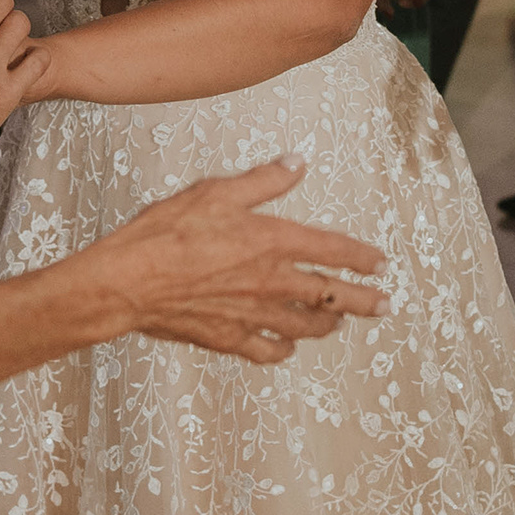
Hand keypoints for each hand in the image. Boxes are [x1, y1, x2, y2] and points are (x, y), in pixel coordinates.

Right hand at [72, 158, 388, 365]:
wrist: (129, 282)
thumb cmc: (167, 233)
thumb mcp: (215, 192)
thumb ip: (262, 181)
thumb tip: (296, 164)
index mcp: (273, 242)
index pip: (332, 250)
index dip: (361, 257)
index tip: (380, 262)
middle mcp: (271, 282)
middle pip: (331, 295)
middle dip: (363, 300)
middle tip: (385, 305)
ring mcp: (253, 314)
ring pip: (305, 325)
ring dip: (328, 324)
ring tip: (339, 324)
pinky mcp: (229, 338)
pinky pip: (268, 350)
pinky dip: (283, 348)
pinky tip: (287, 346)